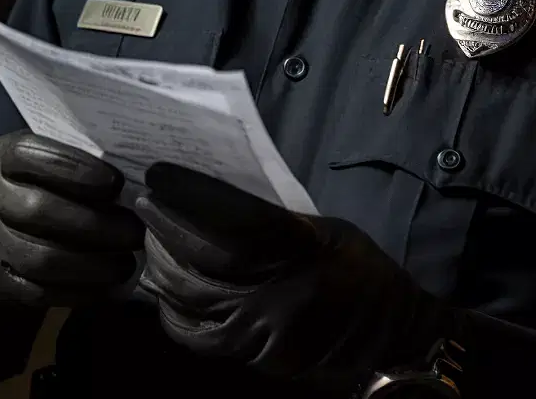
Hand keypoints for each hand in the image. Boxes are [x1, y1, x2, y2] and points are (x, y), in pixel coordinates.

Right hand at [0, 131, 143, 314]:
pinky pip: (39, 294)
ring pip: (42, 258)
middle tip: (133, 231)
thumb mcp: (28, 163)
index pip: (32, 156)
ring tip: (125, 263)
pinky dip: (79, 292)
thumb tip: (129, 177)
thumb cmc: (13, 191)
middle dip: (96, 224)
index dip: (77, 170)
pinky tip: (105, 287)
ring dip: (93, 265)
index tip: (116, 184)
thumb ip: (66, 162)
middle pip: (40, 210)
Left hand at [135, 163, 448, 392]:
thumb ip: (269, 221)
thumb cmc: (357, 269)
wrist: (389, 335)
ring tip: (151, 242)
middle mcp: (274, 293)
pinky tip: (167, 291)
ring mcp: (260, 331)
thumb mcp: (323, 229)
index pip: (230, 221)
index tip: (159, 176)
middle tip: (146, 206)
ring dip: (161, 266)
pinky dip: (173, 311)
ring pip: (189, 298)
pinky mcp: (252, 358)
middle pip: (199, 260)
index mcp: (298, 250)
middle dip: (163, 229)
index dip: (188, 197)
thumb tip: (211, 202)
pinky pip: (196, 336)